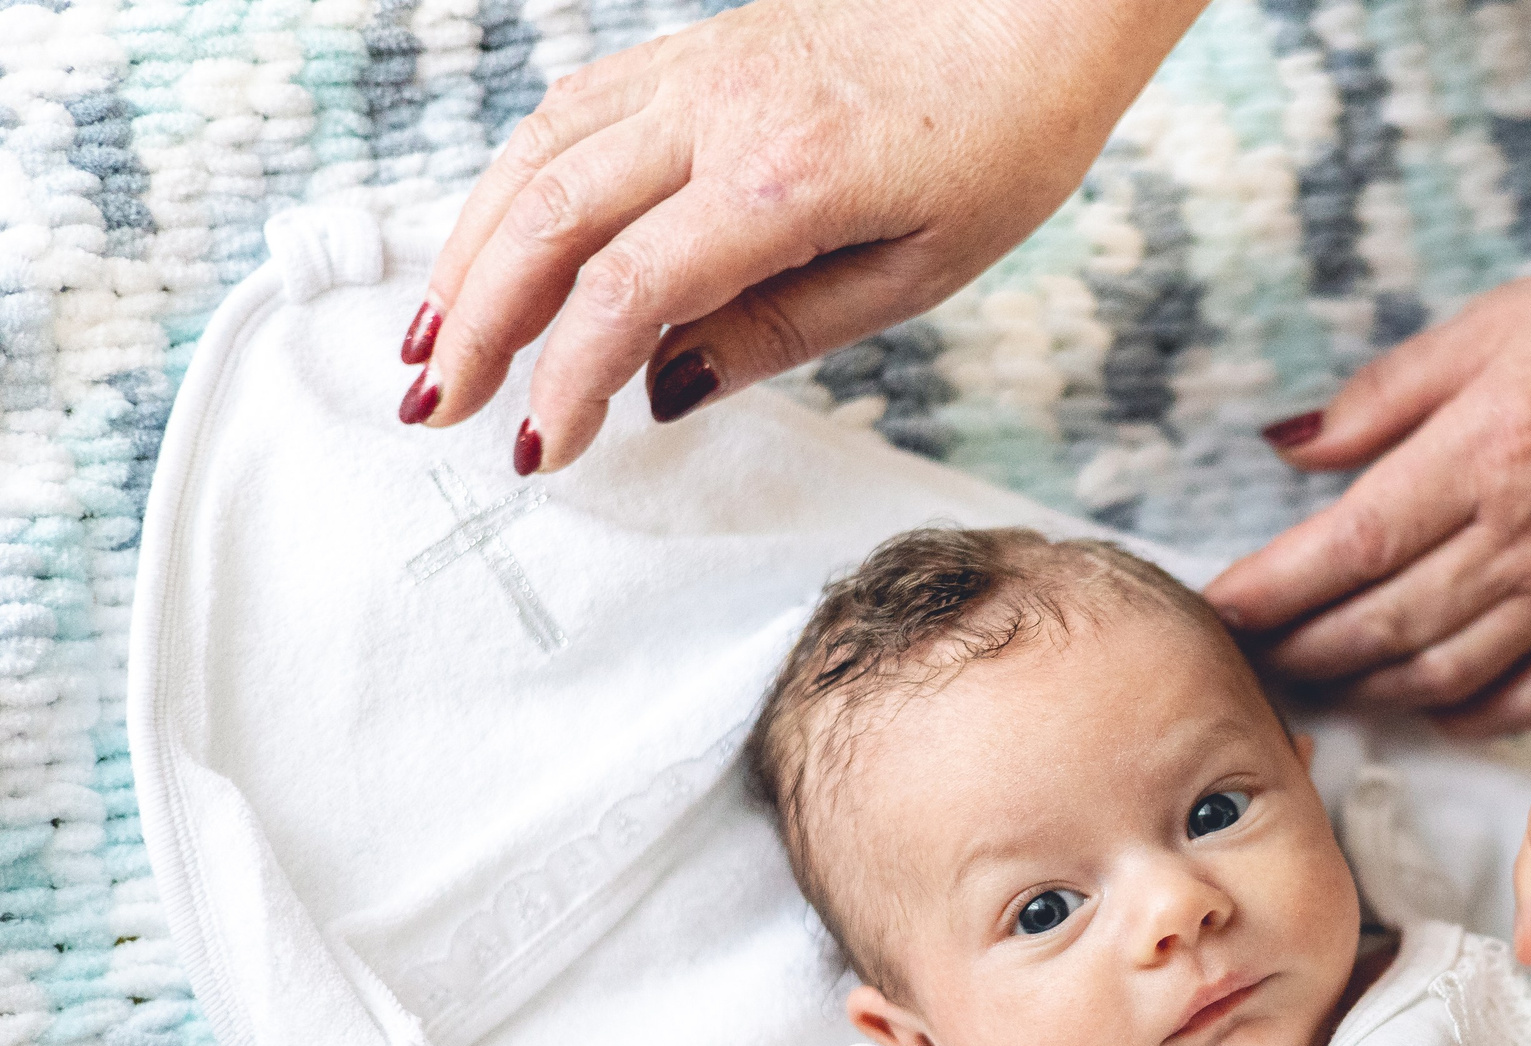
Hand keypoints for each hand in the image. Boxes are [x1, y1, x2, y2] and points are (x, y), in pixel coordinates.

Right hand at [403, 0, 1202, 469]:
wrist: (1032, 5)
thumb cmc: (1002, 144)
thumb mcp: (921, 272)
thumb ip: (785, 330)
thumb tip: (664, 389)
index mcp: (786, 178)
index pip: (628, 289)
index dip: (565, 377)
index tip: (538, 450)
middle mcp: (720, 107)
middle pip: (551, 214)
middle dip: (478, 322)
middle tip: (435, 407)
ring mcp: (698, 65)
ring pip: (537, 152)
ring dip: (470, 249)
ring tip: (433, 339)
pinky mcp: (695, 48)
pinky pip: (573, 110)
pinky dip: (514, 180)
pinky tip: (492, 241)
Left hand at [1203, 238, 1530, 735]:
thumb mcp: (1486, 325)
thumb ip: (1380, 397)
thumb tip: (1284, 448)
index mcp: (1484, 453)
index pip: (1347, 548)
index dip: (1269, 591)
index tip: (1212, 609)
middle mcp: (1524, 537)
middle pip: (1379, 627)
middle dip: (1293, 651)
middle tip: (1237, 657)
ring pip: (1439, 675)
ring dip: (1359, 690)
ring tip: (1305, 682)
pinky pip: (1522, 700)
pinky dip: (1456, 716)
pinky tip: (1414, 704)